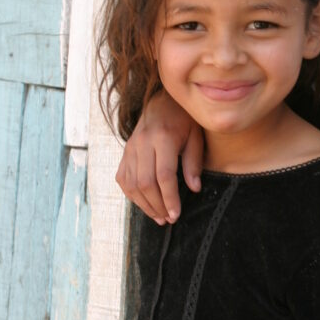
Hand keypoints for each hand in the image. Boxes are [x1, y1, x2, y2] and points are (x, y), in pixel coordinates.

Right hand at [115, 90, 202, 222]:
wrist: (162, 101)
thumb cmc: (184, 120)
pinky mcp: (125, 152)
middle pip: (145, 182)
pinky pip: (123, 178)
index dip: (170, 198)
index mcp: (163, 137)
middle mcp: (142, 143)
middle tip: (169, 219)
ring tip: (159, 217)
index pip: (164, 176)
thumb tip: (194, 188)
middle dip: (157, 205)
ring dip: (144, 204)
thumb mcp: (196, 136)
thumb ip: (194, 162)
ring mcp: (130, 147)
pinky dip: (132, 195)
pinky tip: (146, 204)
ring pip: (131, 183)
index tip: (176, 214)